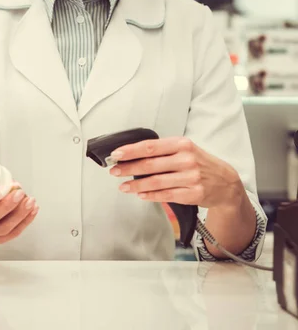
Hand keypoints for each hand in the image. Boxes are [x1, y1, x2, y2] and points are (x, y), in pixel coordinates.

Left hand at [109, 136, 242, 208]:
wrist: (226, 182)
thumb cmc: (201, 163)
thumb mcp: (186, 149)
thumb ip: (164, 150)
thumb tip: (135, 154)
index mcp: (182, 144)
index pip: (151, 146)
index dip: (131, 150)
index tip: (117, 154)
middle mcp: (186, 159)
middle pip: (150, 164)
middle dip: (128, 168)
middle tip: (114, 170)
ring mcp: (190, 178)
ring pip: (155, 182)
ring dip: (135, 185)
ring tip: (123, 186)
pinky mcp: (192, 194)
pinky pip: (165, 195)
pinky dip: (150, 195)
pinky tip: (140, 194)